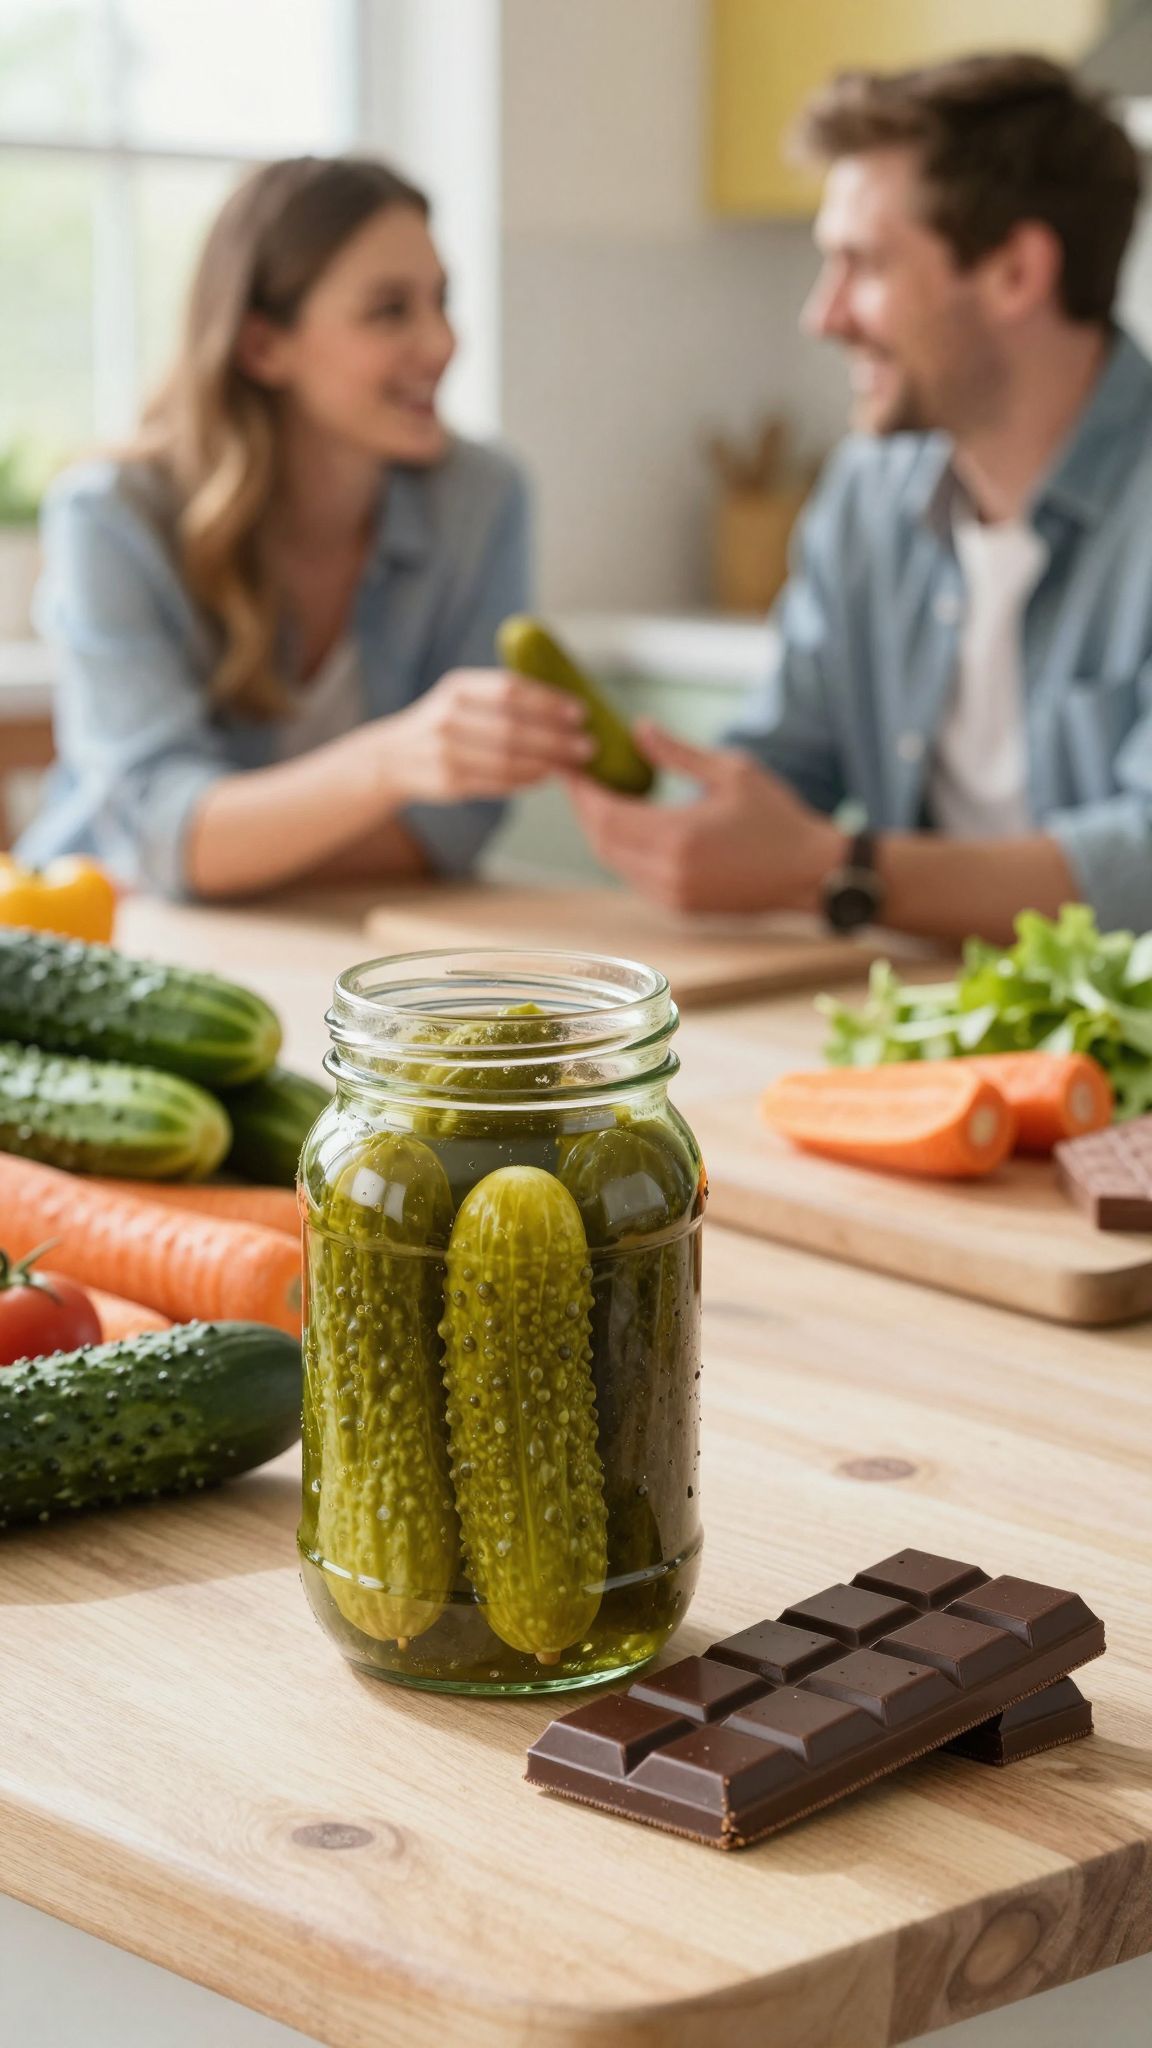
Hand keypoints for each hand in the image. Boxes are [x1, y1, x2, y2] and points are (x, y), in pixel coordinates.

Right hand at [376, 669, 595, 801]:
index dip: (548, 701)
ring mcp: (445, 751)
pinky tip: (546, 777)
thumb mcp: (463, 696)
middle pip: (513, 728)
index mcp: (458, 687)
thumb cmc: (445, 722)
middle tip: (588, 745)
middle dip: (557, 738)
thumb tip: (564, 705)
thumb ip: (502, 695)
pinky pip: (498, 782)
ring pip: (508, 760)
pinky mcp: (449, 782)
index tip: (580, 712)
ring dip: (547, 763)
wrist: (394, 757)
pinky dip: (527, 780)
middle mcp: (448, 716)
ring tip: (573, 763)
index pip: (510, 690)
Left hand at [567, 720, 843, 912]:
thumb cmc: (778, 818)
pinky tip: (628, 826)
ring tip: (599, 797)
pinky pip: (634, 877)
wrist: (811, 874)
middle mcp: (669, 873)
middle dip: (585, 810)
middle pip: (602, 842)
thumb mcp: (731, 772)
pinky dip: (622, 851)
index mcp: (679, 837)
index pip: (607, 815)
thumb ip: (678, 754)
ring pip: (614, 862)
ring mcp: (673, 896)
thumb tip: (638, 729)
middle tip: (579, 778)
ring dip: (601, 831)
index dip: (582, 791)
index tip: (572, 765)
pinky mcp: (680, 908)